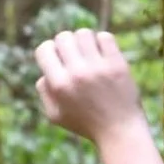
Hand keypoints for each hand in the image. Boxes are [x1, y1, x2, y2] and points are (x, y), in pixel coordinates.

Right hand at [34, 29, 147, 148]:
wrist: (119, 129)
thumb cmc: (85, 123)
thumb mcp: (55, 115)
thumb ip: (44, 92)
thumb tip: (45, 72)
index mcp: (58, 85)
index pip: (44, 49)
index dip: (48, 51)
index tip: (56, 58)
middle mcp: (76, 73)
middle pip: (63, 37)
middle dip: (64, 43)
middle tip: (73, 55)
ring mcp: (98, 67)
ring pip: (83, 33)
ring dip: (83, 40)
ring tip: (88, 52)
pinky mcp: (117, 63)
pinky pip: (105, 37)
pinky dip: (101, 41)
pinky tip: (102, 53)